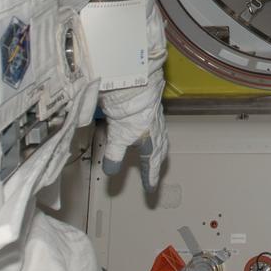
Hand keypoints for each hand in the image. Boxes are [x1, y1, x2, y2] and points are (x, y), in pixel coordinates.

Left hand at [99, 71, 168, 191]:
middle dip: (156, 164)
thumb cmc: (129, 108)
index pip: (150, 164)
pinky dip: (153, 134)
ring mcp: (155, 117)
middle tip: (153, 175)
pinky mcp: (150, 106)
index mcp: (150, 140)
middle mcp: (156, 130)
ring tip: (153, 155)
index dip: (149, 177)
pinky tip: (145, 130)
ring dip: (157, 149)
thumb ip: (114, 155)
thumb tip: (111, 173)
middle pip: (160, 151)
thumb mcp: (118, 135)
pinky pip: (156, 126)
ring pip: (159, 138)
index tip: (150, 191)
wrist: (136, 79)